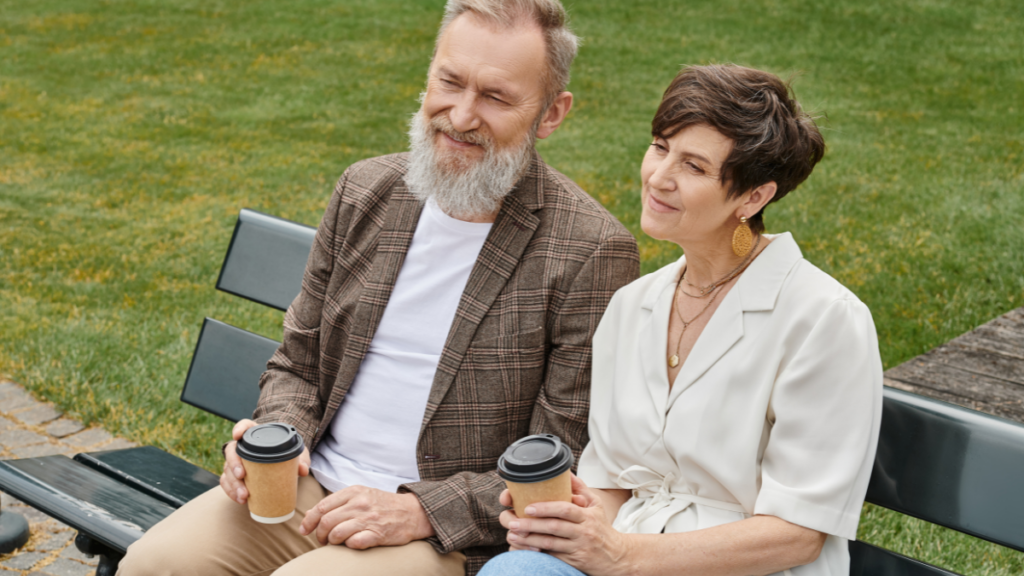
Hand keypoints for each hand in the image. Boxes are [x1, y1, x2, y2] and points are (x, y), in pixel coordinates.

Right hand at [220, 419, 310, 504]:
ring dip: (233, 484)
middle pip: (231, 451)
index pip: (244, 426)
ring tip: (244, 495)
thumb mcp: (295, 454)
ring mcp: (236, 461)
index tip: (237, 435)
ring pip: (227, 470)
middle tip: (242, 476)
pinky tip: (240, 499)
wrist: (281, 464)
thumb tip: (303, 470)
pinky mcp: (234, 475)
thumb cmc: (285, 454)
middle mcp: (242, 447)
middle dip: (234, 464)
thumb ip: (301, 459)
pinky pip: (227, 483)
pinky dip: (231, 492)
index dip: (239, 428)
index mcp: (256, 435)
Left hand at [299, 486, 434, 548]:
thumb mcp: (361, 495)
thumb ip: (338, 502)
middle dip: (320, 535)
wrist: (413, 512)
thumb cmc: (382, 505)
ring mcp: (369, 519)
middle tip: (323, 540)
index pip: (322, 507)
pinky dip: (348, 546)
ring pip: (337, 533)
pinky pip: (354, 543)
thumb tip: (311, 515)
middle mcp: (360, 504)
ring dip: (332, 542)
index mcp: (354, 492)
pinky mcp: (378, 534)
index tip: (304, 530)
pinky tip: (352, 544)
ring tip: (336, 543)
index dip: (309, 521)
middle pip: (326, 522)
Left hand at [500, 475, 631, 575]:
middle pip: (555, 527)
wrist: (617, 556)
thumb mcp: (596, 505)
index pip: (565, 510)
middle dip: (531, 524)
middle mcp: (584, 532)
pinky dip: (538, 552)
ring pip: (551, 544)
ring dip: (529, 539)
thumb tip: (566, 472)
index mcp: (587, 516)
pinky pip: (553, 557)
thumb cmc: (602, 527)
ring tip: (513, 535)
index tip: (528, 507)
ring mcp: (579, 548)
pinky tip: (524, 548)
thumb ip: (580, 488)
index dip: (546, 508)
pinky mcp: (575, 562)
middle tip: (512, 522)